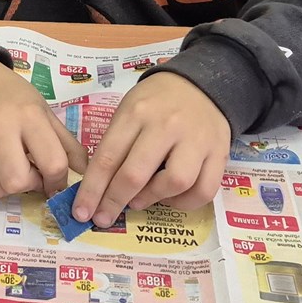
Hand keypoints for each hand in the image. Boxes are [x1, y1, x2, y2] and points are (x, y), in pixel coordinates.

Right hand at [0, 56, 85, 200]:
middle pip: (17, 182)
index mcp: (28, 115)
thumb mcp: (43, 112)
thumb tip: (86, 174)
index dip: (58, 181)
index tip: (55, 180)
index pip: (52, 163)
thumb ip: (66, 144)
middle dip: (29, 185)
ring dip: (7, 189)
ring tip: (10, 171)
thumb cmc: (13, 97)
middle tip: (30, 174)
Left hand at [73, 71, 229, 227]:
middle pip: (136, 174)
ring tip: (139, 201)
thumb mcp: (129, 110)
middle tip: (103, 218)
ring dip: (152, 200)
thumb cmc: (156, 102)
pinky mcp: (220, 153)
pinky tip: (170, 198)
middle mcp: (166, 125)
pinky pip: (204, 190)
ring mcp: (196, 139)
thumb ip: (115, 145)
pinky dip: (185, 203)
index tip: (81, 213)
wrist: (202, 84)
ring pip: (175, 182)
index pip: (107, 158)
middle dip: (114, 202)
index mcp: (136, 113)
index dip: (92, 190)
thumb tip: (98, 190)